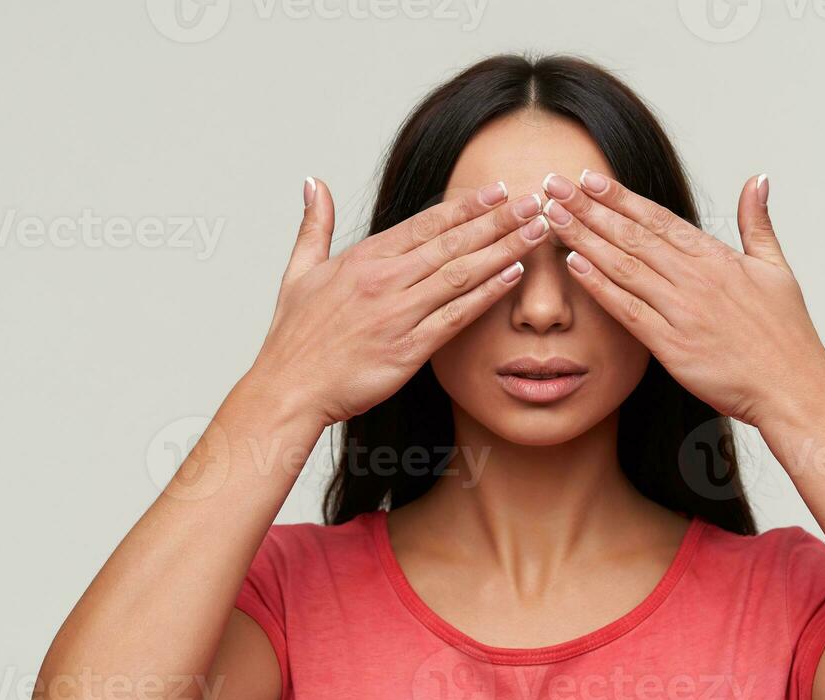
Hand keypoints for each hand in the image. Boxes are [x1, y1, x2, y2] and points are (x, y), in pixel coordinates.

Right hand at [251, 177, 550, 426]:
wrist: (288, 390)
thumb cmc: (294, 339)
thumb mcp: (298, 273)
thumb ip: (313, 226)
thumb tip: (313, 183)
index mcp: (362, 259)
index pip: (424, 224)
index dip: (464, 207)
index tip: (496, 190)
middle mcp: (384, 281)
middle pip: (451, 242)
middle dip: (497, 220)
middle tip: (532, 201)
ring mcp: (397, 314)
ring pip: (460, 274)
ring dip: (502, 250)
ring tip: (535, 231)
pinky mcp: (408, 349)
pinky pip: (456, 316)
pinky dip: (486, 294)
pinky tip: (513, 277)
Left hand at [539, 171, 824, 430]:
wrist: (793, 388)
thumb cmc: (787, 335)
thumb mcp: (777, 268)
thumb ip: (758, 223)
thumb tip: (757, 180)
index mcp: (716, 257)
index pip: (658, 218)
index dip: (619, 197)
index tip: (589, 178)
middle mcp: (695, 278)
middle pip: (632, 235)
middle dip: (588, 208)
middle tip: (553, 185)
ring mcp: (682, 311)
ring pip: (623, 266)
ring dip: (584, 239)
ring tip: (552, 217)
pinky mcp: (673, 346)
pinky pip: (628, 311)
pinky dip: (600, 287)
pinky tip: (573, 266)